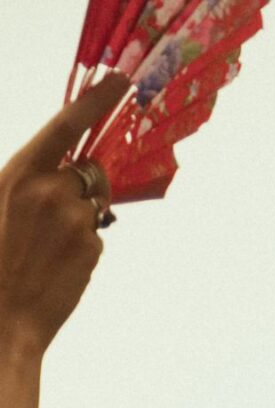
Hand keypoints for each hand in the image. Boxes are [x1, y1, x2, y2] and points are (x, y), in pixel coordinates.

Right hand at [0, 83, 126, 359]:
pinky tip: (60, 266)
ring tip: (50, 249)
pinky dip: (85, 248)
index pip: (65, 126)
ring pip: (94, 207)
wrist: (4, 316)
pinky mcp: (92, 246)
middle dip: (83, 187)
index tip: (121, 82)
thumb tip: (66, 171)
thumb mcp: (2, 203)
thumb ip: (31, 181)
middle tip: (57, 217)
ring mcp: (73, 218)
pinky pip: (97, 236)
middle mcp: (49, 189)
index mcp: (19, 172)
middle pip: (87, 172)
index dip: (96, 101)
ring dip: (81, 220)